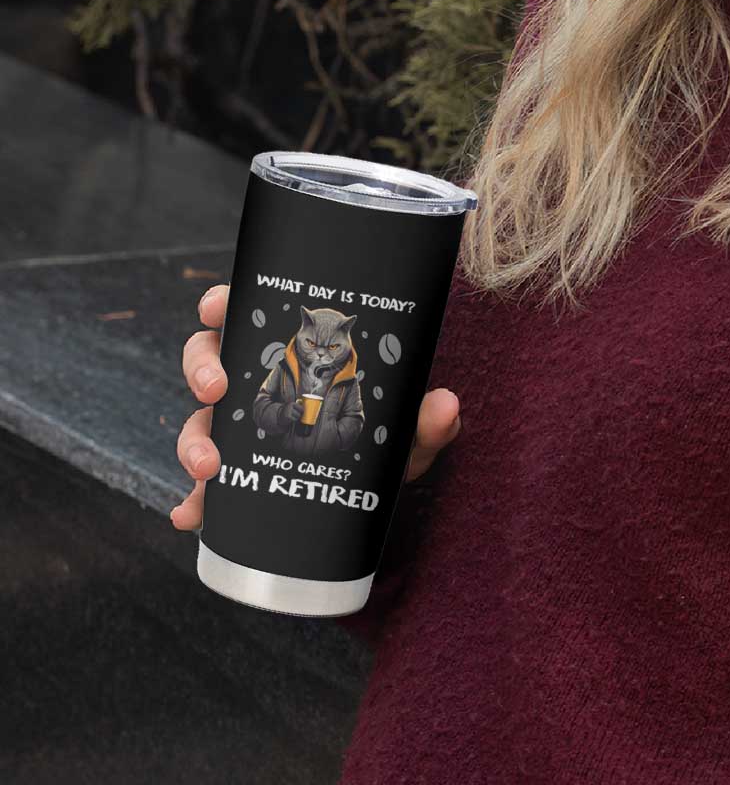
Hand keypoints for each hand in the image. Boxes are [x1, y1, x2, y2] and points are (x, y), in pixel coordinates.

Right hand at [170, 283, 461, 530]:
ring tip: (209, 467)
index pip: (247, 315)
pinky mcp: (239, 473)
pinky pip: (206, 485)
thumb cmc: (386, 441)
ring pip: (200, 420)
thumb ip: (426, 419)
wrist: (377, 492)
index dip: (221, 304)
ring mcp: (244, 429)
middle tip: (217, 389)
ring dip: (193, 439)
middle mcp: (260, 384)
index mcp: (293, 355)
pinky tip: (192, 515)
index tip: (217, 306)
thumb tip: (446, 405)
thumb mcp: (407, 430)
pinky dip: (194, 500)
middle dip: (202, 370)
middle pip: (209, 360)